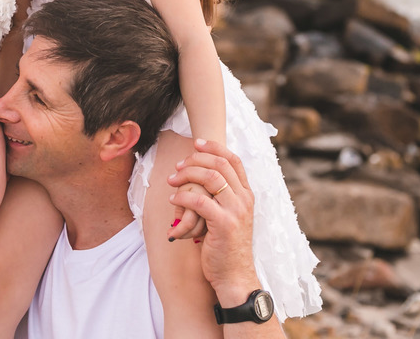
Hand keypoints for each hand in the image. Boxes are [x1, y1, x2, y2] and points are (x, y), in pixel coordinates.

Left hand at [166, 138, 258, 299]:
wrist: (234, 276)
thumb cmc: (226, 247)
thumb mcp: (229, 217)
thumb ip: (221, 198)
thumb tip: (200, 178)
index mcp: (246, 196)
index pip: (234, 160)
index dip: (214, 148)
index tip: (196, 143)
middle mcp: (244, 200)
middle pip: (220, 165)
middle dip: (196, 160)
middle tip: (178, 165)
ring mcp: (236, 211)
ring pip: (211, 178)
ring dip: (187, 175)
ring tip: (172, 180)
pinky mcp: (224, 224)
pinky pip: (199, 202)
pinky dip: (183, 197)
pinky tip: (173, 200)